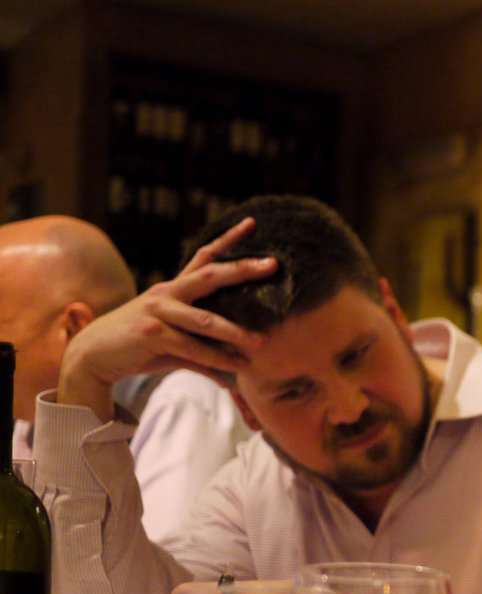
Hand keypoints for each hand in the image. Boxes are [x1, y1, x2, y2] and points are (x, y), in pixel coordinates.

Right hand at [58, 217, 274, 419]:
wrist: (94, 355)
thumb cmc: (141, 345)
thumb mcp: (174, 339)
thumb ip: (206, 347)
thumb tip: (239, 368)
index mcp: (174, 288)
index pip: (205, 257)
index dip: (228, 239)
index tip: (252, 223)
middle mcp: (167, 293)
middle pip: (210, 276)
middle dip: (242, 269)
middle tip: (272, 265)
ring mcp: (158, 311)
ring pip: (207, 321)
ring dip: (237, 333)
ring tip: (262, 342)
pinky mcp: (152, 334)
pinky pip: (193, 349)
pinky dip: (218, 360)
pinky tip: (238, 368)